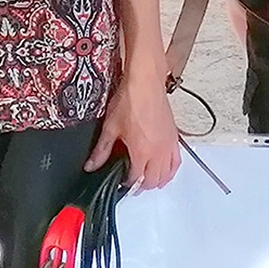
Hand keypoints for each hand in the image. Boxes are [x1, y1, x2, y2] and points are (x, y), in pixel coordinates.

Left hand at [87, 59, 180, 190]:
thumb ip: (102, 150)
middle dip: (142, 185)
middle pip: (154, 180)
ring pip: (168, 174)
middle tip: (131, 182)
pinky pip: (177, 160)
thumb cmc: (130, 100)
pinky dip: (171, 169)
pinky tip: (164, 167)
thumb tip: (91, 165)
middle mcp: (158, 151)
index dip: (127, 183)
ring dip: (158, 180)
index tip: (120, 181)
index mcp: (142, 152)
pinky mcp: (174, 137)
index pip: (136, 179)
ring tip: (147, 179)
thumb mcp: (111, 127)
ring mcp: (169, 145)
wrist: (145, 82)